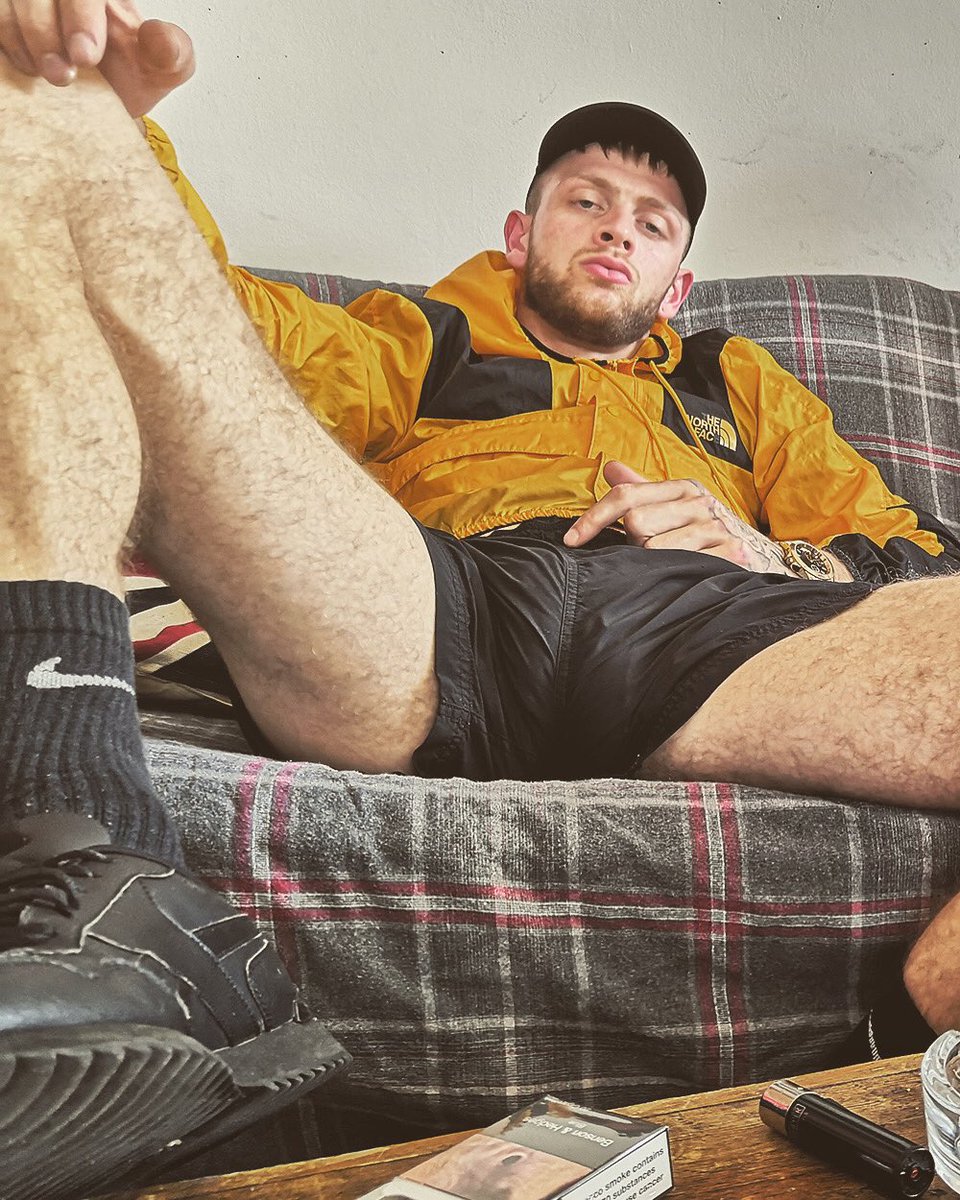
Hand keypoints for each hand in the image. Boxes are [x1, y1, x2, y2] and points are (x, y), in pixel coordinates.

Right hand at [0, 1, 193, 115]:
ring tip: (44, 76)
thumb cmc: (129, 75)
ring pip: (6, 4)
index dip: (79, 14)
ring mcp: (24, 2)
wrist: (101, 104)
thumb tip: (160, 38)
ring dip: (21, 40)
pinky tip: (23, 67)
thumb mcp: (161, 68)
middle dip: (44, 32)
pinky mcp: (4, 18)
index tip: (85, 56)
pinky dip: (4, 45)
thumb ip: (173, 52)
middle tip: (61, 75)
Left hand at [563, 460, 793, 574]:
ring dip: (654, 563)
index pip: (625, 495)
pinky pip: (682, 566)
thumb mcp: (674, 509)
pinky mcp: (730, 551)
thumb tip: (610, 467)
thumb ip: (641, 491)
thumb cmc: (705, 537)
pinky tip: (686, 575)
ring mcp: (716, 525)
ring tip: (672, 565)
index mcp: (681, 488)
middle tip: (650, 555)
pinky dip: (675, 575)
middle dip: (634, 545)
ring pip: (655, 548)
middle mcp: (699, 501)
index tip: (571, 541)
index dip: (593, 518)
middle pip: (637, 522)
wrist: (762, 559)